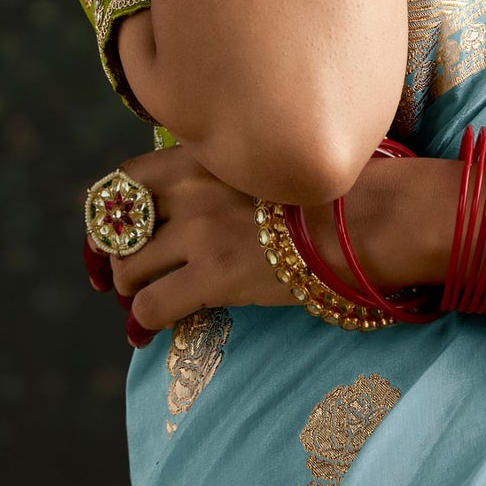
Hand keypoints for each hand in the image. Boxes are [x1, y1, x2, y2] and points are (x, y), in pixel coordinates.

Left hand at [82, 147, 454, 346]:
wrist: (372, 217)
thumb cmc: (338, 193)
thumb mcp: (268, 161)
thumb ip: (229, 174)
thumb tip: (211, 201)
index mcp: (205, 153)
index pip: (127, 178)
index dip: (113, 210)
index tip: (117, 232)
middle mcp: (192, 187)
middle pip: (120, 226)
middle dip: (119, 256)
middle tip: (130, 276)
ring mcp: (200, 231)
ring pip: (128, 269)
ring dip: (131, 289)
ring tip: (143, 304)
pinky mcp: (213, 275)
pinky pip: (151, 305)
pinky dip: (143, 322)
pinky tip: (148, 332)